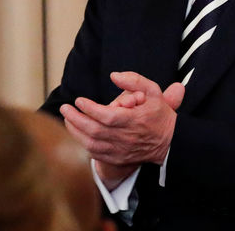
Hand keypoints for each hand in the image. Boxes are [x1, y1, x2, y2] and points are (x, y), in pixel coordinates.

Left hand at [61, 72, 184, 169]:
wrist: (169, 142)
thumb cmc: (159, 114)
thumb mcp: (153, 91)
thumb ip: (134, 80)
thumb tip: (114, 75)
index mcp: (134, 120)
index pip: (107, 116)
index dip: (90, 108)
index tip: (79, 100)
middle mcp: (126, 137)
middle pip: (94, 130)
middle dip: (76, 118)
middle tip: (65, 108)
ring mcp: (120, 150)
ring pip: (91, 144)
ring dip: (75, 132)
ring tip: (67, 119)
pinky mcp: (117, 159)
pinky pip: (95, 154)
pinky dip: (82, 144)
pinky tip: (76, 133)